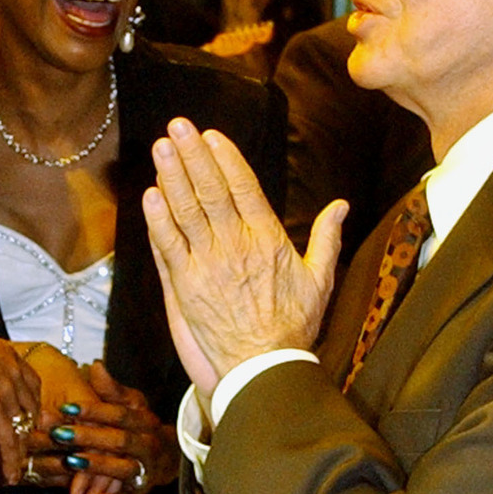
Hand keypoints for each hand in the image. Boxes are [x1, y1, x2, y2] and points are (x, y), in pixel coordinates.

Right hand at [0, 315, 43, 482]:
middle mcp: (12, 374)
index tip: (28, 412)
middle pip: (31, 407)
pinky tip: (10, 474)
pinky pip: (8, 442)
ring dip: (21, 449)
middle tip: (27, 442)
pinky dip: (10, 460)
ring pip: (22, 428)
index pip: (31, 383)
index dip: (31, 401)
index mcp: (6, 355)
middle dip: (30, 428)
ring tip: (20, 465)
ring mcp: (6, 393)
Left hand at [27, 363, 179, 493]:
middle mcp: (146, 446)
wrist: (168, 457)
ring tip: (71, 463)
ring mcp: (144, 470)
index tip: (66, 406)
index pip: (118, 414)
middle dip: (89, 438)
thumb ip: (110, 390)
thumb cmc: (140, 425)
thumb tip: (94, 365)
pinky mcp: (139, 493)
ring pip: (122, 470)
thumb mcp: (131, 404)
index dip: (93, 410)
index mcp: (142, 422)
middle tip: (59, 434)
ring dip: (98, 468)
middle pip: (119, 441)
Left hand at [142, 120, 344, 382]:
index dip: (226, 158)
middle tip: (179, 126)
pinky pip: (168, 245)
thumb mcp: (319, 279)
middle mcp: (235, 245)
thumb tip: (342, 205)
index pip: (243, 187)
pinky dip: (158, 218)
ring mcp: (206, 264)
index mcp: (267, 238)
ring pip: (186, 211)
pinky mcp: (184, 286)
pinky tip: (150, 193)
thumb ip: (328, 238)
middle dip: (193, 155)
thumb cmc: (292, 326)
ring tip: (162, 147)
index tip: (212, 135)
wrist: (264, 367)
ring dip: (172, 176)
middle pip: (210, 190)